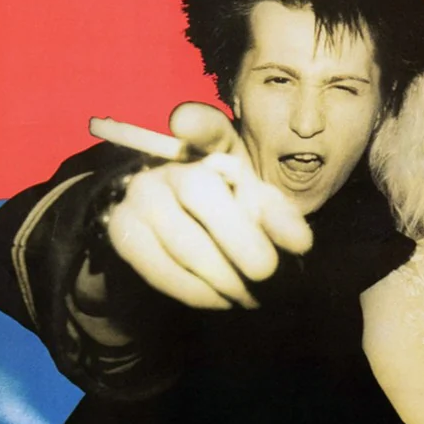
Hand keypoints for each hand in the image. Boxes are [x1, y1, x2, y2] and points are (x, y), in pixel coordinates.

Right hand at [104, 103, 312, 309]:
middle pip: (198, 191)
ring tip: (253, 297)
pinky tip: (222, 300)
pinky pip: (159, 268)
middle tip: (267, 272)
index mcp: (210, 147)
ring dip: (223, 276)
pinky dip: (197, 292)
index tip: (183, 124)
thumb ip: (282, 218)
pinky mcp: (123, 233)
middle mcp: (169, 165)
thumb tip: (299, 243)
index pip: (204, 126)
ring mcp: (140, 197)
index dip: (195, 123)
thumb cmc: (233, 214)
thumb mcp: (263, 210)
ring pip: (180, 239)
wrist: (184, 237)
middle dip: (238, 236)